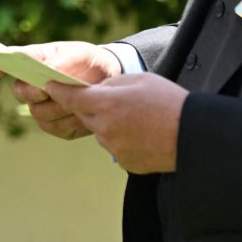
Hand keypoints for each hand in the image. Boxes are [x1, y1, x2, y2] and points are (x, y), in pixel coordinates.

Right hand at [12, 43, 122, 140]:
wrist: (109, 82)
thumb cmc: (89, 62)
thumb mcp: (81, 53)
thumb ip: (63, 59)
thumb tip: (49, 69)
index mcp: (34, 62)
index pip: (11, 63)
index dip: (0, 66)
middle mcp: (32, 86)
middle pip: (20, 92)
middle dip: (33, 92)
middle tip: (46, 89)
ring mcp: (42, 107)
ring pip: (38, 113)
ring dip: (57, 106)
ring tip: (77, 99)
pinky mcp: (57, 126)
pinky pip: (56, 127)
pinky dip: (70, 121)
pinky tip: (82, 113)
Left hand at [47, 74, 187, 172]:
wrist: (192, 135)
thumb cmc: (169, 102)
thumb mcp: (140, 80)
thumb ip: (110, 85)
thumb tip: (94, 91)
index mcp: (107, 104)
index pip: (71, 97)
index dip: (58, 91)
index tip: (49, 87)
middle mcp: (105, 128)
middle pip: (85, 115)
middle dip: (92, 107)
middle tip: (115, 100)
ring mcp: (113, 147)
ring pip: (101, 131)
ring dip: (110, 123)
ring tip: (138, 118)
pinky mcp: (124, 161)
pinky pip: (116, 146)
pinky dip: (124, 139)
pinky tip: (143, 133)